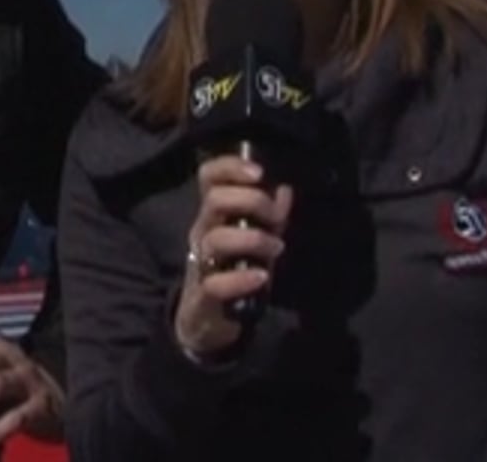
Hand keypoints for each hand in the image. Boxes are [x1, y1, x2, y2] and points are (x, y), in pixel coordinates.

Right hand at [174, 155, 293, 359]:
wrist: (208, 318)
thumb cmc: (234, 269)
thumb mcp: (256, 239)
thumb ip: (271, 216)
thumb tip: (285, 189)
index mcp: (213, 213)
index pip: (208, 177)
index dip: (229, 167)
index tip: (258, 172)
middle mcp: (203, 232)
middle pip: (214, 200)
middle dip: (250, 201)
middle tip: (274, 217)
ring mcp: (201, 262)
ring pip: (216, 239)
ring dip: (252, 240)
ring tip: (277, 248)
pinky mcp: (204, 294)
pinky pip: (216, 283)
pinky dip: (240, 279)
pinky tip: (261, 276)